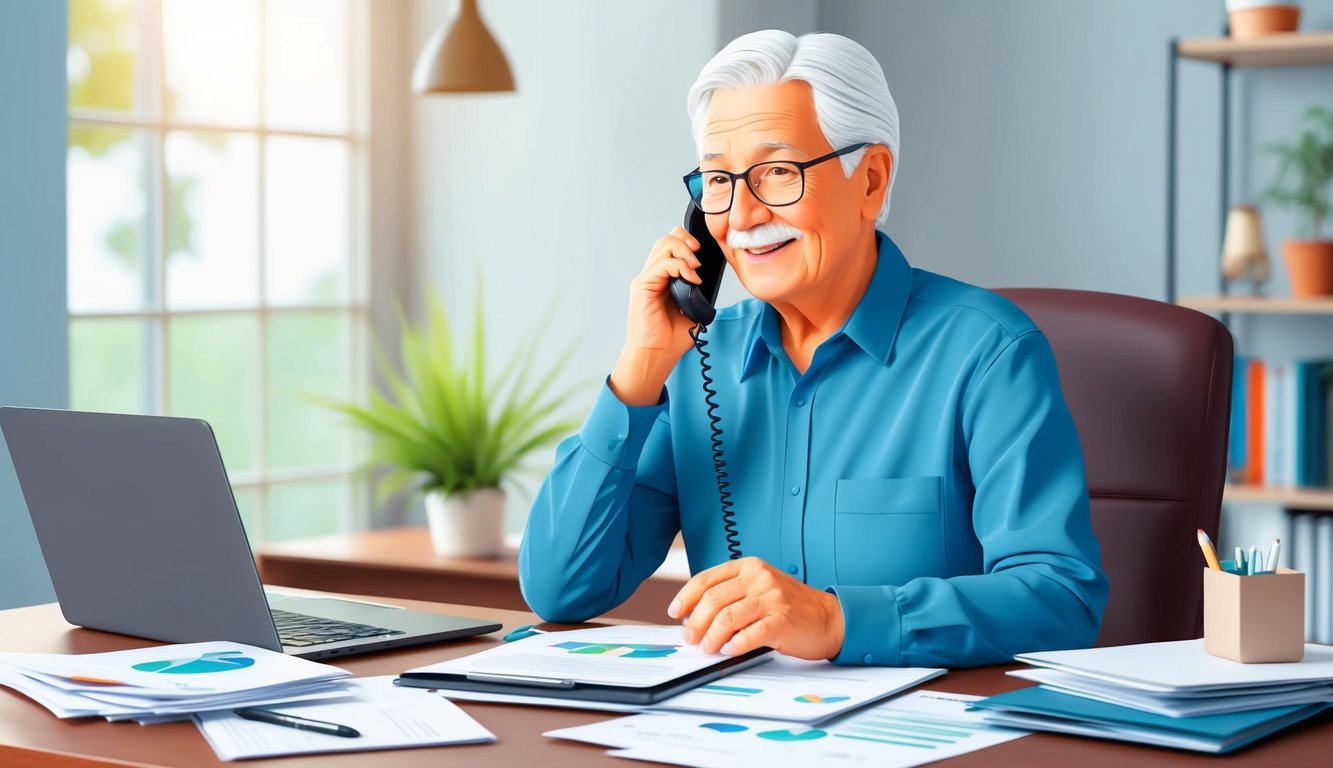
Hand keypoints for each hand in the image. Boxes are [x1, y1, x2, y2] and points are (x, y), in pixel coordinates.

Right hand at [609, 226, 704, 404]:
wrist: (657, 354)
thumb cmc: (672, 337)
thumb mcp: (693, 308)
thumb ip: (698, 290)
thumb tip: (708, 277)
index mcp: (663, 278)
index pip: (671, 245)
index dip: (687, 241)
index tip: (702, 252)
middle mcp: (653, 275)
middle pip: (666, 239)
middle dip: (686, 240)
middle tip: (699, 256)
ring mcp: (646, 279)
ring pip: (664, 245)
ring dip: (684, 252)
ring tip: (695, 269)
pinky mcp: (643, 286)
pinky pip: (662, 264)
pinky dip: (680, 266)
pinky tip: (691, 279)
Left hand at [667, 557, 845, 660]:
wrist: (829, 618)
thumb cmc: (791, 607)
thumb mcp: (760, 589)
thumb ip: (732, 595)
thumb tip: (694, 617)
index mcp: (750, 566)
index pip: (706, 578)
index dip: (685, 597)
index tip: (675, 612)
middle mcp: (759, 577)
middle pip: (712, 599)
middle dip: (695, 623)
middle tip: (691, 638)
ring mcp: (771, 598)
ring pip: (726, 618)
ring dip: (711, 637)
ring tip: (708, 648)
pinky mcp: (781, 621)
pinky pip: (748, 635)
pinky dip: (734, 645)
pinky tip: (730, 650)